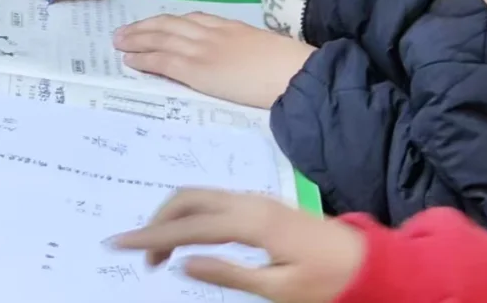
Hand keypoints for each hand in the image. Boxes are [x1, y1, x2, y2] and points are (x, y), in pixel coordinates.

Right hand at [109, 189, 363, 302]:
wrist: (368, 262)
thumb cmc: (325, 281)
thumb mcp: (277, 288)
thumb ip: (228, 273)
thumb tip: (183, 263)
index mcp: (252, 222)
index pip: (189, 225)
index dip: (151, 235)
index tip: (118, 244)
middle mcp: (251, 202)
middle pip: (189, 199)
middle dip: (157, 222)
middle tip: (140, 257)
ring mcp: (257, 201)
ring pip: (201, 197)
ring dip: (173, 219)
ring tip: (157, 254)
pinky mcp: (262, 207)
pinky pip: (216, 203)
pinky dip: (192, 216)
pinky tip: (186, 238)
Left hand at [114, 13, 314, 108]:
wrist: (291, 73)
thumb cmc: (288, 65)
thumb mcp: (265, 48)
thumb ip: (247, 50)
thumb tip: (243, 59)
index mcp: (231, 26)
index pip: (194, 19)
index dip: (171, 23)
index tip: (158, 26)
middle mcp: (212, 32)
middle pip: (170, 24)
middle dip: (146, 27)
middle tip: (124, 32)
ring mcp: (202, 49)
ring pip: (161, 39)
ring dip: (137, 40)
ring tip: (119, 43)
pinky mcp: (196, 69)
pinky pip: (163, 60)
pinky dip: (144, 58)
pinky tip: (131, 60)